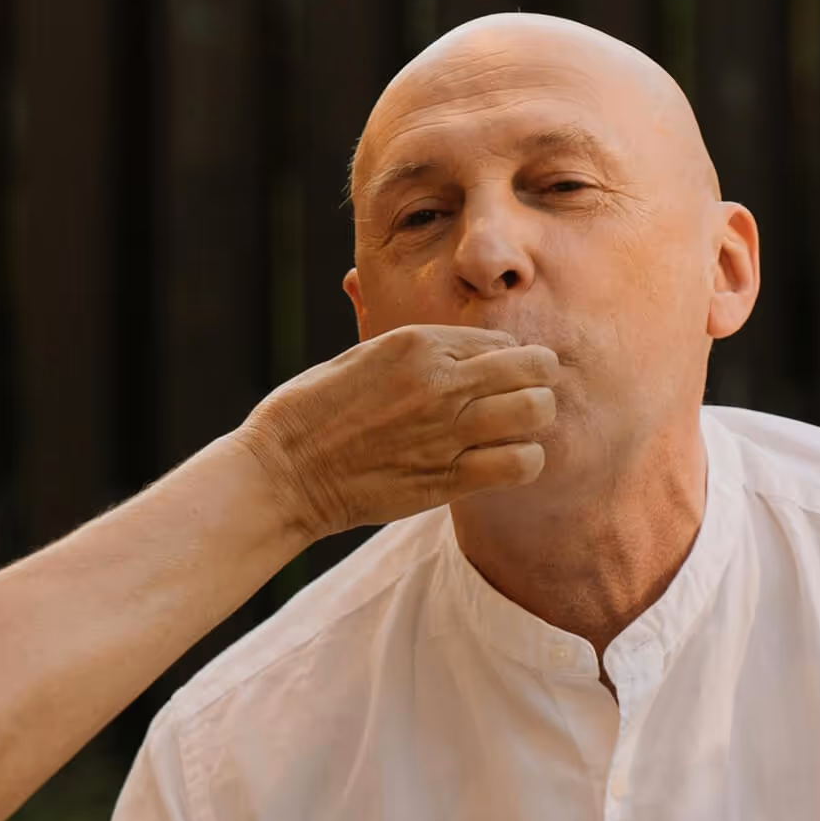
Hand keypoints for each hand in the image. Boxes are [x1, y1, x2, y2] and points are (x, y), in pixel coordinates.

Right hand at [235, 325, 559, 537]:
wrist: (283, 473)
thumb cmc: (310, 413)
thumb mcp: (358, 356)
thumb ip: (411, 349)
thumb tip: (454, 348)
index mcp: (417, 343)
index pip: (501, 343)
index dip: (506, 363)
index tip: (493, 382)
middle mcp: (440, 381)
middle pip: (534, 369)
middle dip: (536, 383)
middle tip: (522, 400)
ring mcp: (446, 430)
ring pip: (536, 412)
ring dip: (533, 423)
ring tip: (514, 432)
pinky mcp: (446, 478)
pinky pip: (520, 463)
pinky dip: (522, 462)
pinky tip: (502, 463)